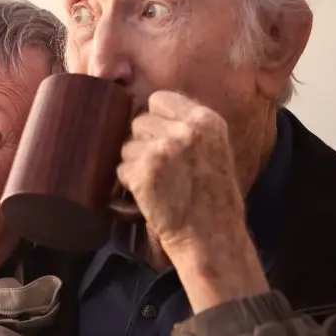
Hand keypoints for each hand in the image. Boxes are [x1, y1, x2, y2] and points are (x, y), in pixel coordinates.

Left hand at [117, 90, 267, 309]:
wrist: (212, 236)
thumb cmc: (213, 198)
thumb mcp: (214, 149)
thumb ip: (187, 127)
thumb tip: (149, 112)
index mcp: (206, 120)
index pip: (159, 99)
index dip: (154, 119)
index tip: (160, 139)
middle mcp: (186, 130)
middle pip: (139, 121)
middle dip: (142, 143)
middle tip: (160, 169)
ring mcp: (163, 149)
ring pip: (126, 145)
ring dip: (134, 164)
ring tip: (157, 184)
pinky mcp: (144, 171)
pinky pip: (120, 168)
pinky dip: (128, 183)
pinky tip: (149, 196)